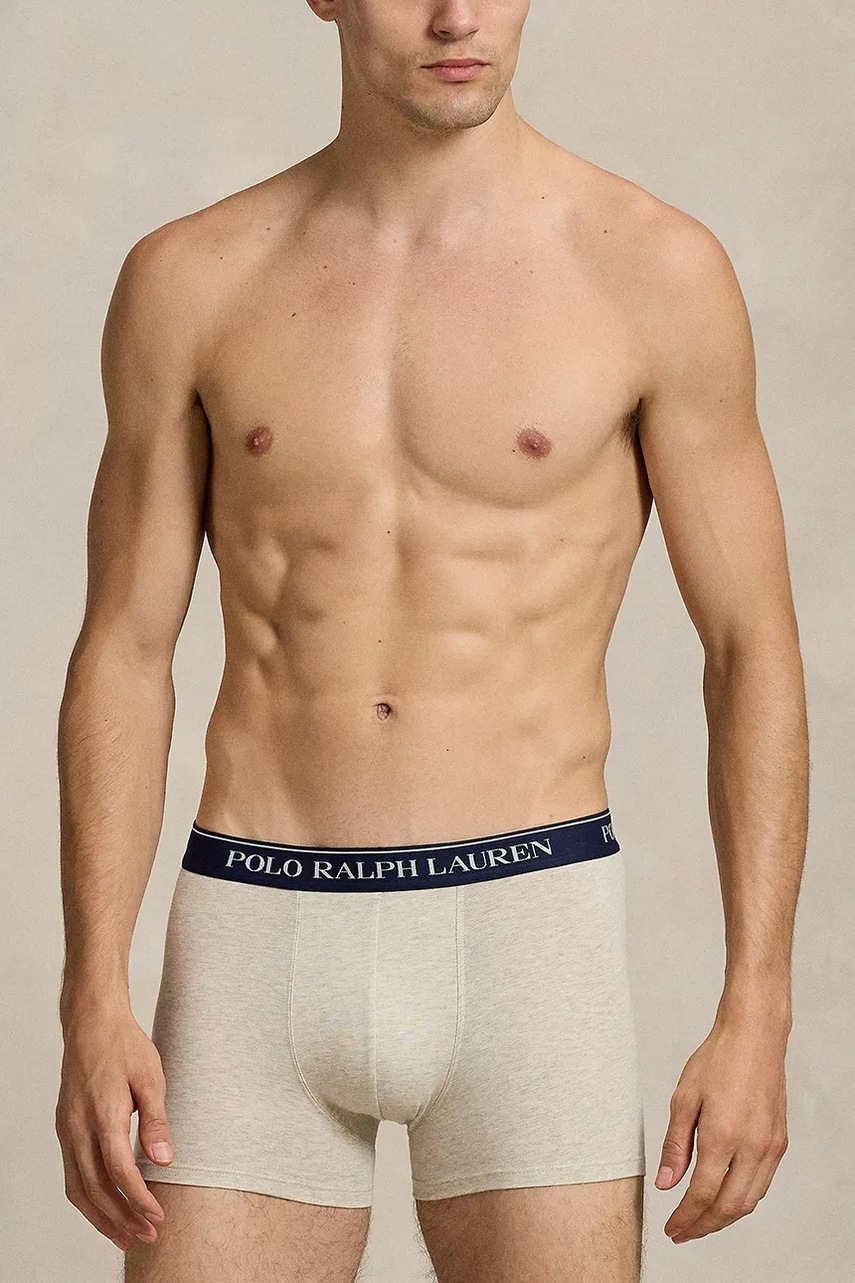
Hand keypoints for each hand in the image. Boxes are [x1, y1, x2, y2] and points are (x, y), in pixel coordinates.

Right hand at [55, 1006, 173, 1251]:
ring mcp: (67, 1130)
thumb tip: (164, 1162)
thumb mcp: (151, 1076)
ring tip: (125, 1235)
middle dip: (121, 1218)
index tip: (159, 1216)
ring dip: (101, 1216)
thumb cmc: (125, 1046)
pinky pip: (71, 1174)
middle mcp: (78, 1128)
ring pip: (77, 1188)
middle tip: (146, 1236)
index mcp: (103, 1114)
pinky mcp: (65, 1128)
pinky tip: (105, 1206)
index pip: (119, 1171)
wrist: (91, 1023)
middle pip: (95, 1189)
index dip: (139, 1199)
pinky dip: (87, 1197)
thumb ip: (157, 1121)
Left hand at [654, 1011, 788, 1242]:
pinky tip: (725, 1197)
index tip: (671, 1228)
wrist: (755, 1036)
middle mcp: (752, 1147)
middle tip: (683, 1232)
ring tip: (701, 1221)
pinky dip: (742, 1199)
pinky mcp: (780, 1142)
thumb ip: (675, 1145)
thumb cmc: (718, 1060)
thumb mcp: (684, 1098)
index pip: (703, 1194)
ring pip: (750, 1201)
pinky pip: (762, 1183)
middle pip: (729, 1207)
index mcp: (723, 1135)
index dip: (685, 1217)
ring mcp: (770, 1147)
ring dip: (724, 1217)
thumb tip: (666, 1184)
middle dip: (704, 1226)